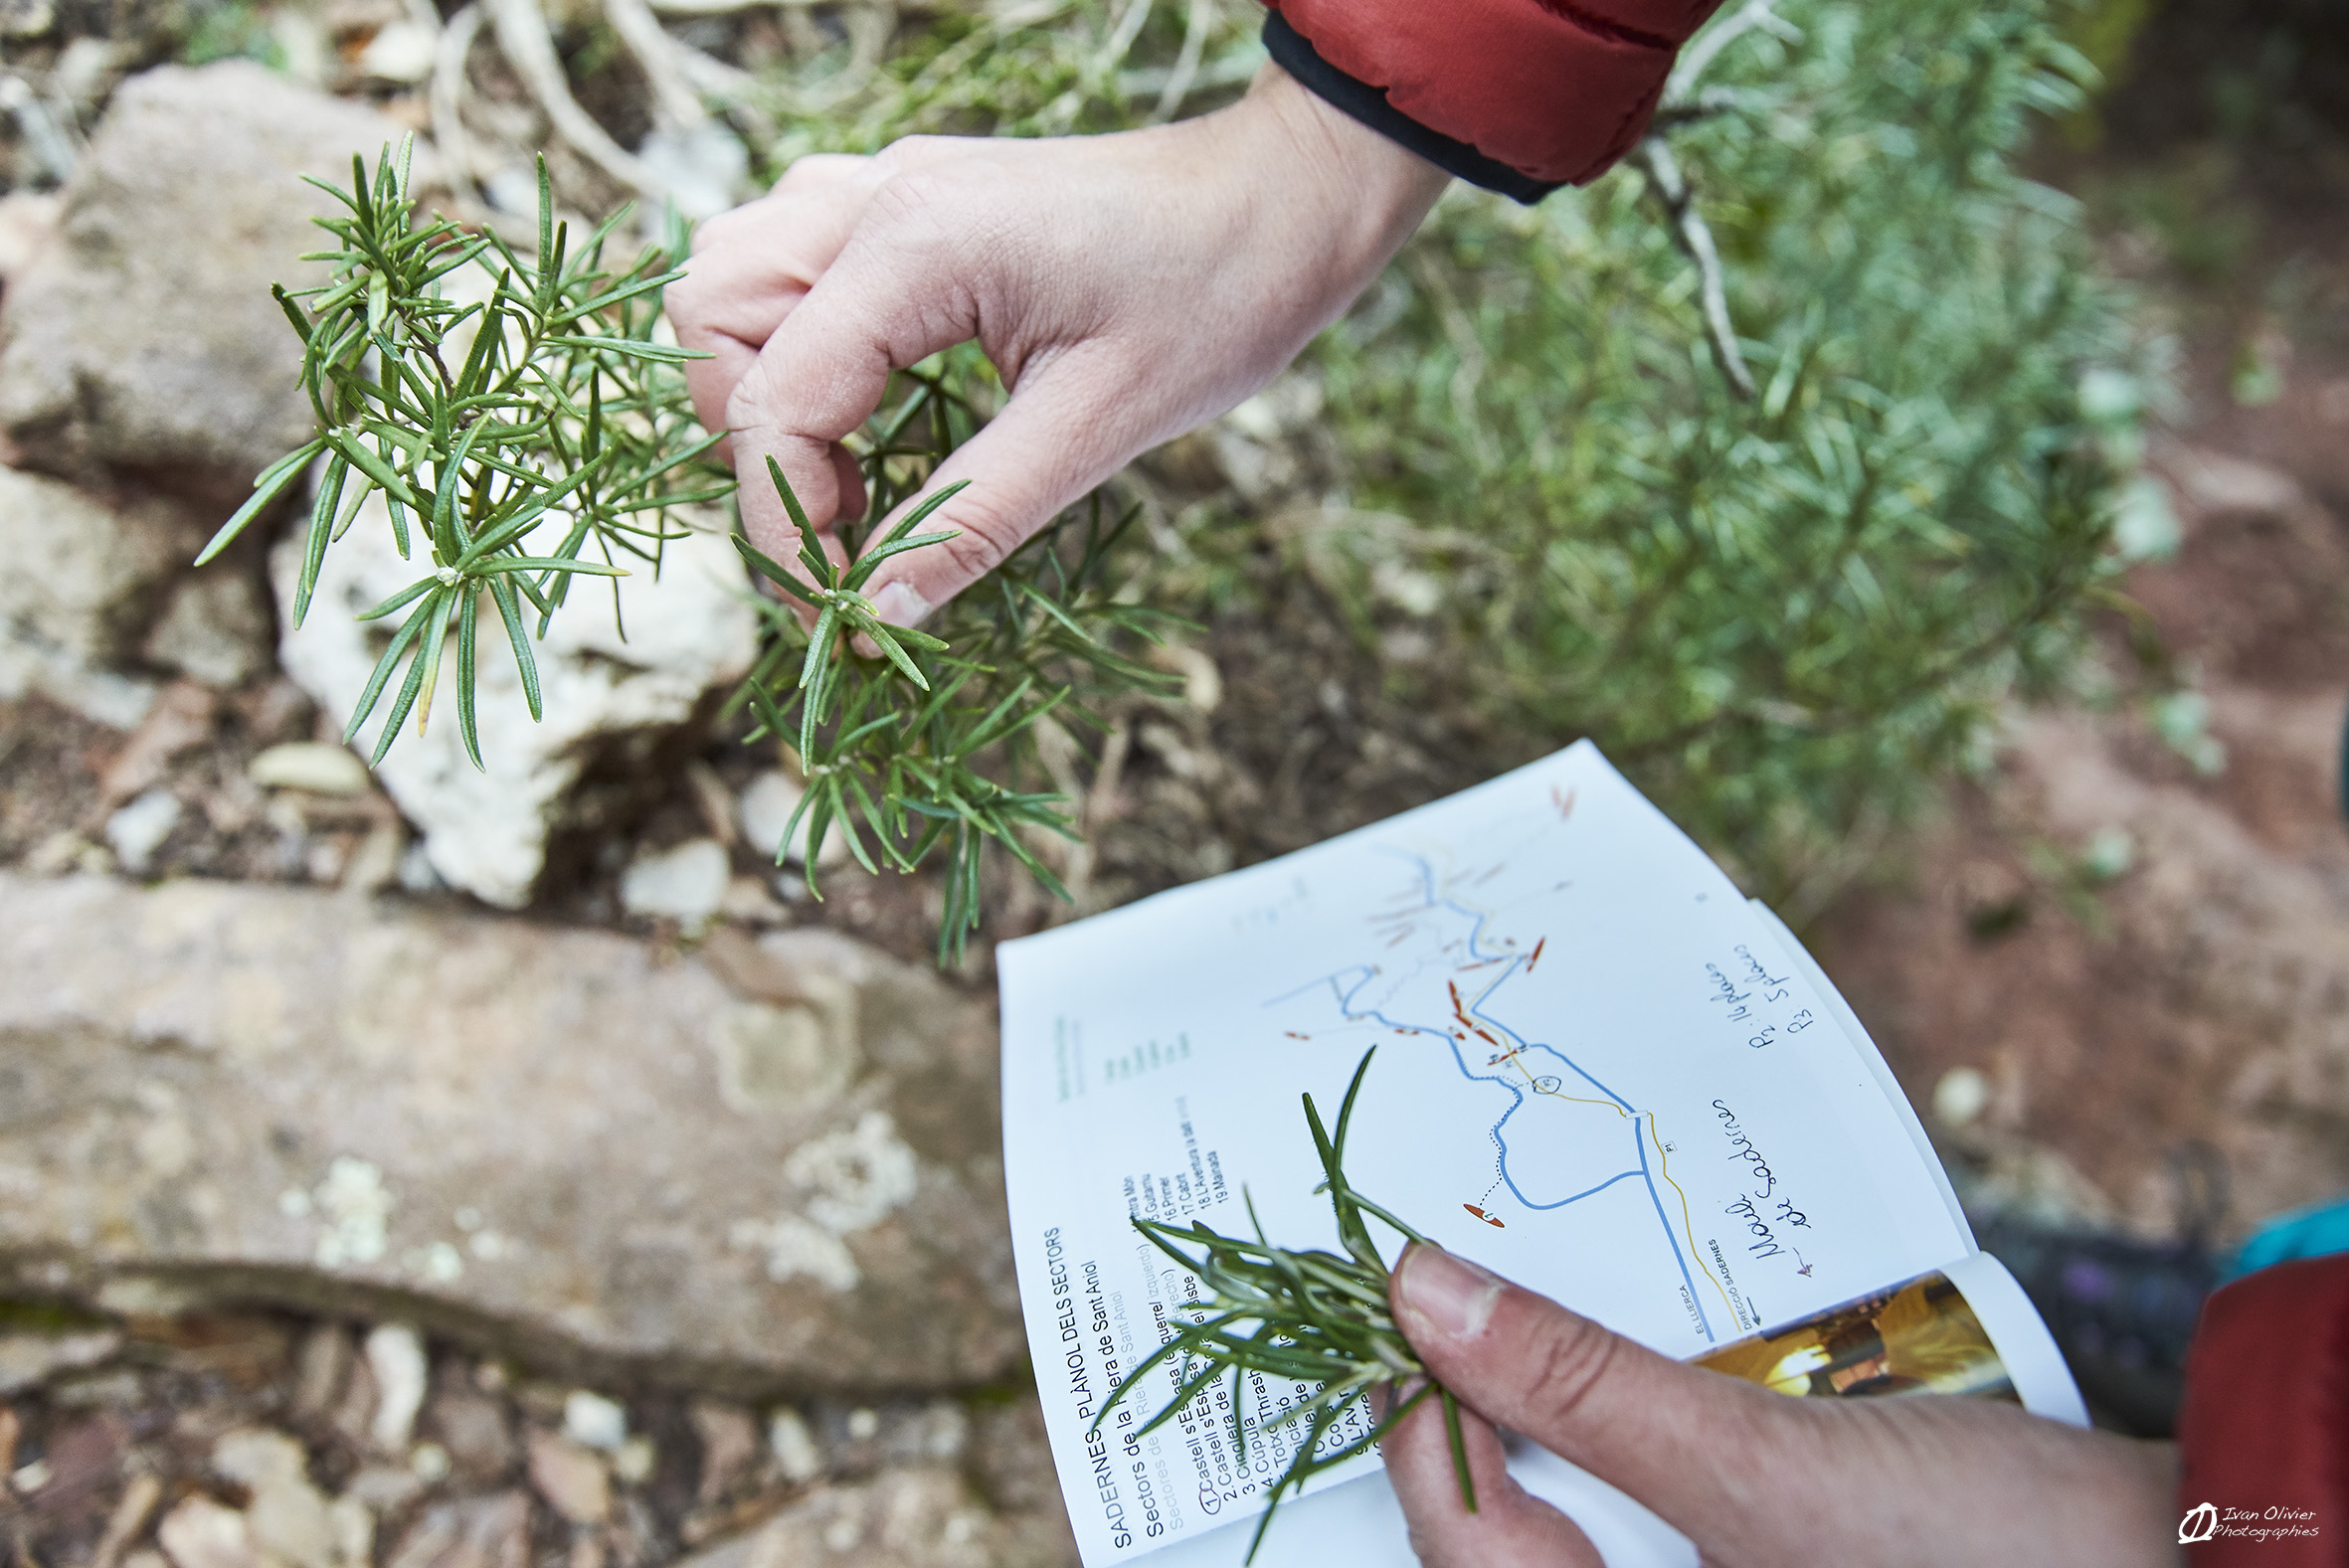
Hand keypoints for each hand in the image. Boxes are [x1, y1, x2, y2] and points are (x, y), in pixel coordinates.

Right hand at [667, 63, 1447, 625]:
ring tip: (852, 484)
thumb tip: (878, 615)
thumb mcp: (1103, 425)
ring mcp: (879, 188)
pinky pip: (787, 273)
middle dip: (751, 449)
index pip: (773, 401)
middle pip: (711, 325)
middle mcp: (871, 197)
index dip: (788, 525)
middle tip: (844, 533)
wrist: (1279, 198)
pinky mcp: (901, 206)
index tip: (839, 607)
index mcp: (915, 243)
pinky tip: (871, 424)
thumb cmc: (1216, 295)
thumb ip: (976, 519)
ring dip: (760, 396)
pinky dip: (796, 357)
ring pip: (729, 288)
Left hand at [1380, 1245, 2177, 1566]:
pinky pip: (1672, 1480)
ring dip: (1590, 1394)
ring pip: (1589, 1488)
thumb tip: (1425, 1299)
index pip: (1457, 1529)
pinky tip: (1698, 1343)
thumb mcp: (1758, 1470)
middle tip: (1490, 1276)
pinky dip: (1670, 1405)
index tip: (1406, 1286)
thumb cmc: (1992, 1565)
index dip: (1415, 1404)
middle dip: (1502, 1396)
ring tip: (1592, 1303)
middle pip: (1511, 1513)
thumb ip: (1580, 1388)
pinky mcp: (1767, 1554)